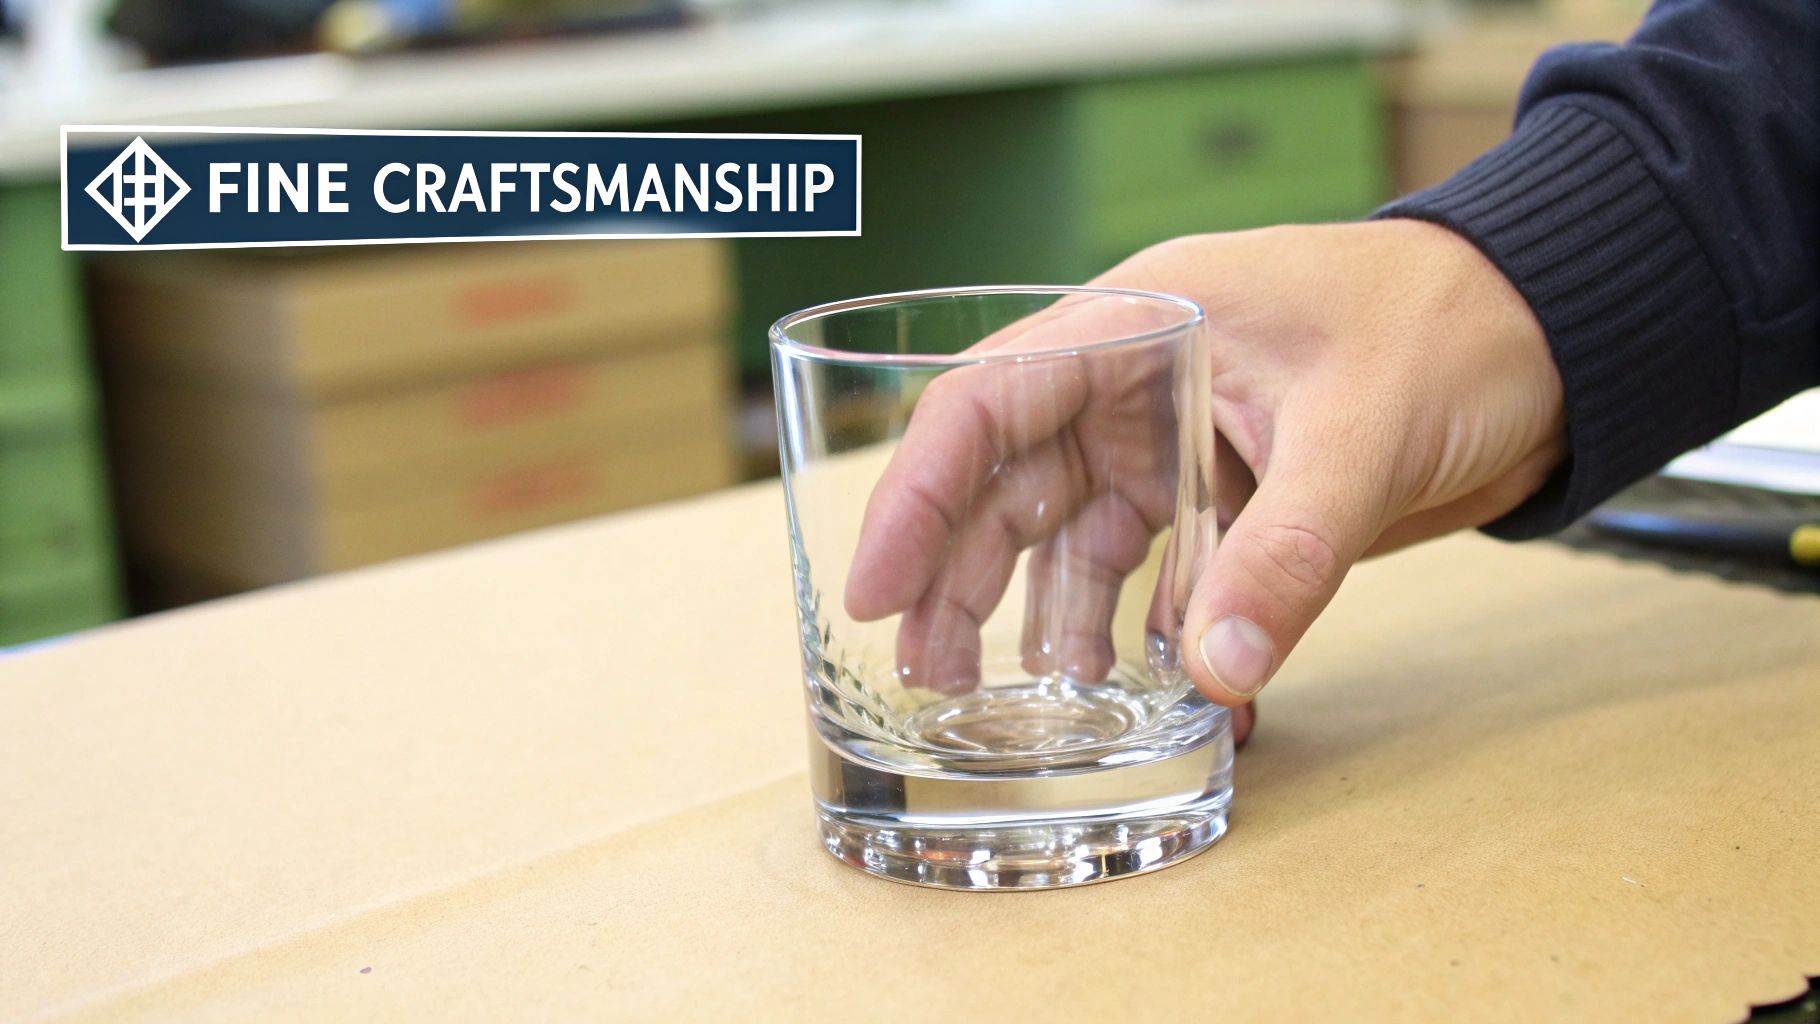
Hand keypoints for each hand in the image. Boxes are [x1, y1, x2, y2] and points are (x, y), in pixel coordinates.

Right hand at [846, 221, 1564, 742]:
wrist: (1551, 338)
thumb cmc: (1453, 325)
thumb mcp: (1362, 436)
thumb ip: (1286, 556)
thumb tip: (1215, 678)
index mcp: (1140, 323)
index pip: (987, 402)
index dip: (915, 493)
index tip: (876, 590)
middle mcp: (1136, 384)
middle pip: (1007, 485)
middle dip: (957, 581)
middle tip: (926, 678)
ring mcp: (1175, 444)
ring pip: (1070, 540)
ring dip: (1039, 624)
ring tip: (1008, 709)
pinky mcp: (1222, 498)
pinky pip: (1156, 577)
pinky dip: (1148, 638)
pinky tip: (1150, 695)